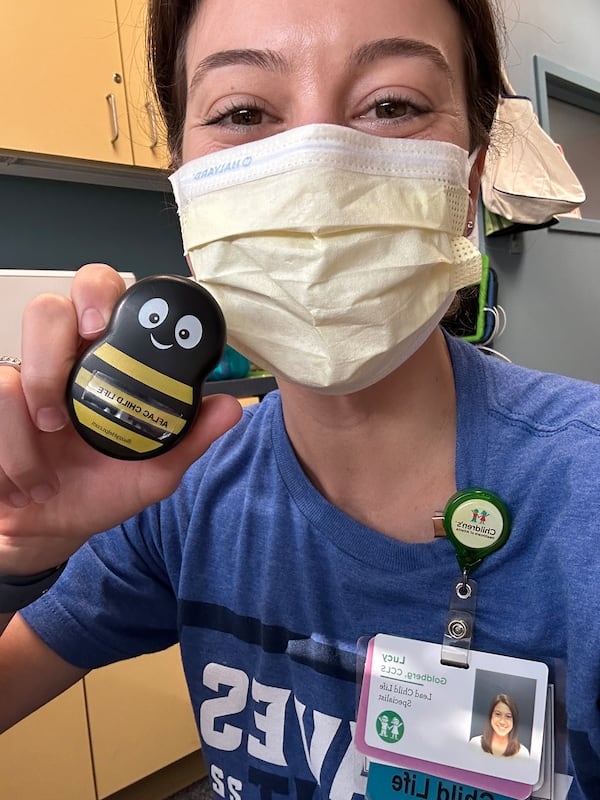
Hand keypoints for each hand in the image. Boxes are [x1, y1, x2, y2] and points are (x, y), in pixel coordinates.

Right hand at [0, 264, 241, 575]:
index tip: (103, 324)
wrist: (49, 532)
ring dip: (33, 417)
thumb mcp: (152, 473)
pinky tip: (26, 483)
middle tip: (66, 384)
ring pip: (12, 368)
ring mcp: (19, 386)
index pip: (101, 300)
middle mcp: (60, 365)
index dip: (100, 295)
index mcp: (104, 366)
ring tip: (49, 457)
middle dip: (54, 341)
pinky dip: (13, 453)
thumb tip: (228, 409)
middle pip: (48, 310)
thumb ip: (188, 440)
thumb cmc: (98, 491)